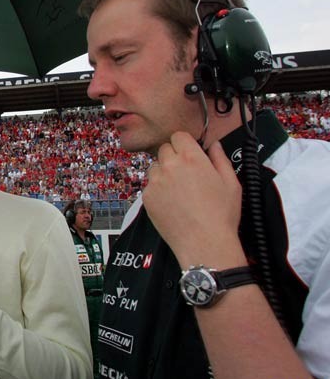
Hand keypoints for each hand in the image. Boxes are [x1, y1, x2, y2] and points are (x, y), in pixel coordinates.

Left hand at [143, 132, 245, 267]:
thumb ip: (220, 159)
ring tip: (180, 191)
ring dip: (164, 173)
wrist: (204, 242)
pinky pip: (150, 186)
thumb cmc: (221, 214)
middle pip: (165, 150)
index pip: (178, 136)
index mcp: (191, 157)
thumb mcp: (231, 183)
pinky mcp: (147, 197)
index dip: (184, 144)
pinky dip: (158, 190)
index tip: (190, 154)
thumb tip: (214, 145)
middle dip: (174, 157)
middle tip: (186, 174)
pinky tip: (172, 203)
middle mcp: (170, 165)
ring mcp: (155, 181)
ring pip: (155, 167)